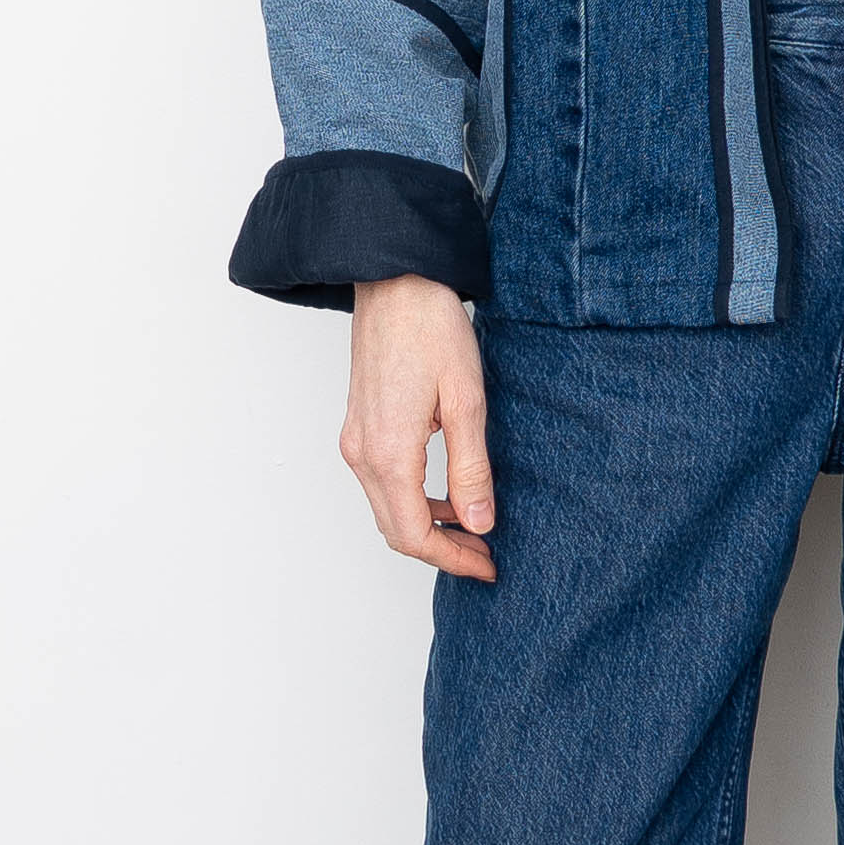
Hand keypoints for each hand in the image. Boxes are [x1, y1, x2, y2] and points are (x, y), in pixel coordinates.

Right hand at [342, 274, 497, 579]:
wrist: (396, 279)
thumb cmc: (432, 328)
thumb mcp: (466, 399)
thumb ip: (471, 467)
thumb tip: (479, 523)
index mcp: (388, 453)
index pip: (414, 535)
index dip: (452, 559)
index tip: (488, 564)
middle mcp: (362, 453)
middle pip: (396, 529)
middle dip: (441, 549)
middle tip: (484, 553)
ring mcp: (355, 439)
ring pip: (387, 508)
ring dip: (426, 525)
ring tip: (471, 524)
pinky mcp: (359, 424)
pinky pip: (381, 481)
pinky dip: (412, 498)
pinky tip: (445, 489)